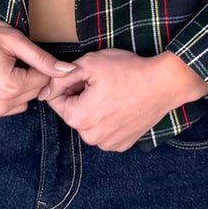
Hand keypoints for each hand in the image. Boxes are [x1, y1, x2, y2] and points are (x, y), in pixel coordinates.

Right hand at [0, 0, 76, 118]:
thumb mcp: (14, 41)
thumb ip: (43, 58)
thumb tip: (68, 70)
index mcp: (11, 87)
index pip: (44, 80)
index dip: (37, 64)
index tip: (20, 53)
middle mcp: (2, 105)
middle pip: (36, 92)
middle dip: (30, 75)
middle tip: (10, 59)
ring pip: (25, 101)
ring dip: (21, 87)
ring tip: (2, 69)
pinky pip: (11, 107)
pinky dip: (9, 95)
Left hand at [35, 48, 207, 150]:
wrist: (164, 83)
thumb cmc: (127, 70)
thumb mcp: (88, 63)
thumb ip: (60, 77)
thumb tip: (43, 91)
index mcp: (78, 118)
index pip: (56, 100)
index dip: (68, 84)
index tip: (87, 77)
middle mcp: (90, 137)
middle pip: (73, 112)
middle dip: (81, 97)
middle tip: (102, 84)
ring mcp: (108, 144)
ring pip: (90, 123)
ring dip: (95, 109)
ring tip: (114, 94)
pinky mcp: (122, 145)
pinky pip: (106, 131)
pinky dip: (110, 120)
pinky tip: (123, 106)